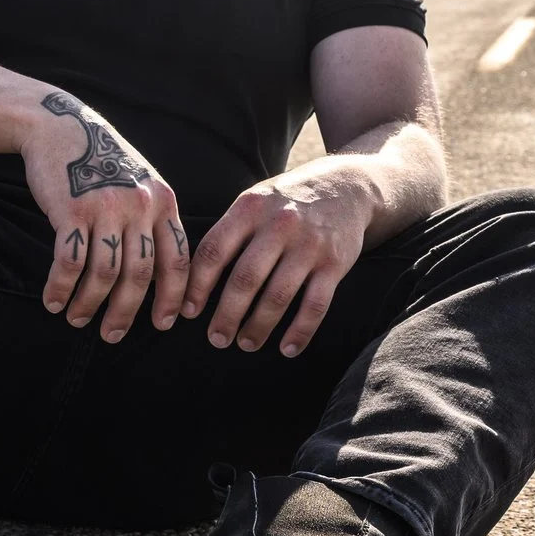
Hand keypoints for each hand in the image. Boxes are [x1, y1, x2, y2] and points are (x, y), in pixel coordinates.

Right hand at [22, 91, 190, 340]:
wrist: (61, 126)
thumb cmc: (102, 161)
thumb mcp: (142, 183)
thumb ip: (153, 220)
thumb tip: (159, 276)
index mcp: (163, 202)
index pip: (178, 260)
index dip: (173, 297)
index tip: (164, 324)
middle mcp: (140, 205)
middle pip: (140, 275)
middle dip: (126, 313)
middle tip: (112, 335)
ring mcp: (106, 207)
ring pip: (104, 274)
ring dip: (89, 303)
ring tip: (77, 319)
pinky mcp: (71, 209)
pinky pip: (68, 262)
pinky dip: (61, 287)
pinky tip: (53, 301)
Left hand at [187, 163, 376, 357]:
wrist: (346, 186)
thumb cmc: (287, 202)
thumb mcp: (255, 201)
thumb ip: (230, 232)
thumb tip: (193, 278)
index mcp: (250, 208)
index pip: (214, 251)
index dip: (198, 285)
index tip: (188, 311)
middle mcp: (279, 224)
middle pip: (245, 279)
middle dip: (227, 315)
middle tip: (216, 339)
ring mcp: (309, 244)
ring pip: (278, 296)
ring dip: (258, 327)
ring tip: (246, 344)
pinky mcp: (335, 263)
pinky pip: (315, 305)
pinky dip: (300, 332)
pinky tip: (287, 349)